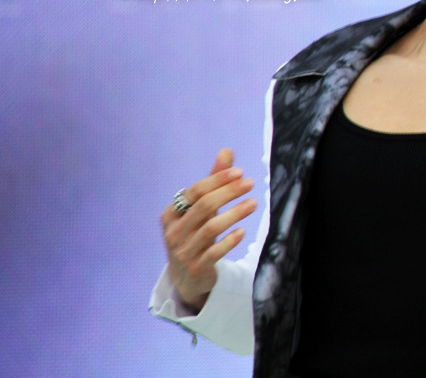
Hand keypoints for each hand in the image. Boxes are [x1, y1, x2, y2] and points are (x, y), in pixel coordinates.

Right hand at [160, 148, 256, 310]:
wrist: (186, 277)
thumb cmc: (194, 235)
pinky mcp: (196, 267)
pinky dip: (230, 241)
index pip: (195, 192)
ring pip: (211, 228)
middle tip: (250, 184)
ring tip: (254, 203)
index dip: (218, 180)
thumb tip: (227, 151)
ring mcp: (183, 251)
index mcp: (171, 214)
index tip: (240, 172)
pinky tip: (243, 231)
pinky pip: (214, 252)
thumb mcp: (200, 209)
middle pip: (204, 207)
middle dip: (229, 193)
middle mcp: (174, 232)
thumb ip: (213, 181)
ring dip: (235, 213)